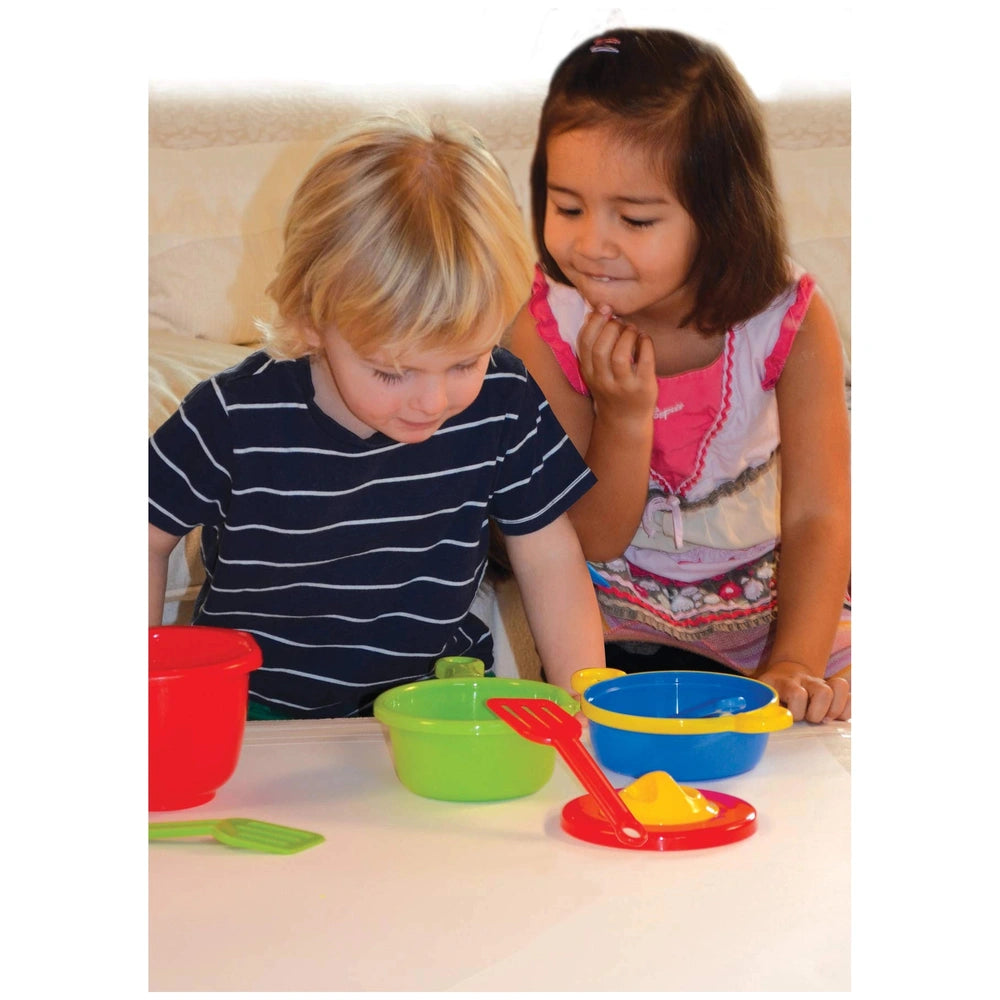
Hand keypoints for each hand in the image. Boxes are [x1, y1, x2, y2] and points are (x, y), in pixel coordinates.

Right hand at [577, 304, 656, 423]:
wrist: (625, 420)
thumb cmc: (611, 389)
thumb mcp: (595, 372)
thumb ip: (594, 346)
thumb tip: (595, 312)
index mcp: (589, 373)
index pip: (584, 344)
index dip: (593, 322)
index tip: (603, 309)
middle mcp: (603, 380)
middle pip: (601, 348)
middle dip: (611, 327)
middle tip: (620, 322)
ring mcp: (623, 385)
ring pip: (620, 355)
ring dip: (627, 335)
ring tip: (632, 330)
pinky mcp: (643, 387)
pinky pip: (644, 361)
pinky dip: (645, 344)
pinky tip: (644, 339)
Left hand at [756, 661, 850, 722]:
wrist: (786, 671)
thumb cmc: (771, 692)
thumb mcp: (759, 696)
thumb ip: (757, 708)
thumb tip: (756, 722)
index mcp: (784, 683)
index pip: (798, 694)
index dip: (796, 710)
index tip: (789, 717)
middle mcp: (805, 680)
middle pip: (824, 691)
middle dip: (817, 712)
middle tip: (808, 718)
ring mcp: (821, 683)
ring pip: (839, 688)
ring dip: (834, 709)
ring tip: (823, 718)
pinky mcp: (835, 692)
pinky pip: (851, 697)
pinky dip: (846, 710)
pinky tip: (835, 716)